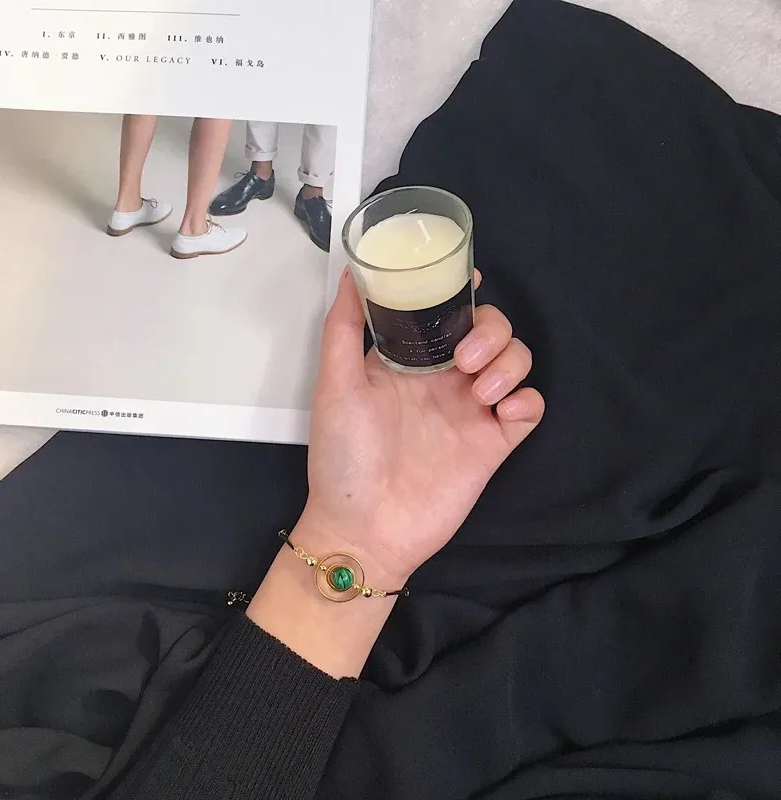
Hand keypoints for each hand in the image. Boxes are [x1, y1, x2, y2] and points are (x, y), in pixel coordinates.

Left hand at [298, 269, 544, 586]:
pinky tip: (502, 413)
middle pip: (490, 330)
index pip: (446, 313)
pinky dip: (527, 401)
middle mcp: (444, 381)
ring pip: (516, 362)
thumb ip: (344, 328)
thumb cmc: (343, 458)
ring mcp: (471, 411)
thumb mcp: (335, 385)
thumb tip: (352, 273)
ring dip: (509, 363)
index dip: (461, 293)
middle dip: (490, 330)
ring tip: (480, 392)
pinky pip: (530, 408)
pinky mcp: (494, 444)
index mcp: (409, 362)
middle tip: (465, 360)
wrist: (366, 530)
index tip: (469, 279)